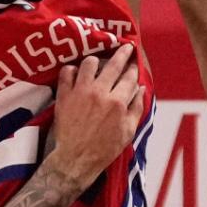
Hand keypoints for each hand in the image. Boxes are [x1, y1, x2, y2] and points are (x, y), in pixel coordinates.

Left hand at [43, 44, 144, 182]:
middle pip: (113, 64)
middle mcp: (100, 93)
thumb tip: (141, 89)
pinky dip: (71, 69)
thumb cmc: (105, 149)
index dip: (133, 67)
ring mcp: (80, 92)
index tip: (134, 62)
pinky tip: (76, 72)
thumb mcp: (128, 132)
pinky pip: (66, 73)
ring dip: (95, 60)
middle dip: (122, 52)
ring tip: (97, 62)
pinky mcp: (64, 96)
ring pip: (88, 63)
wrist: (76, 159)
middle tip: (125, 47)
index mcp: (118, 102)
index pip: (129, 77)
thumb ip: (136, 108)